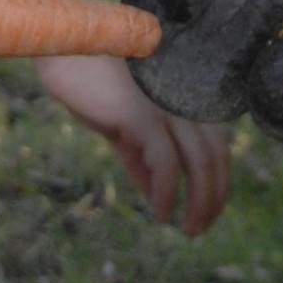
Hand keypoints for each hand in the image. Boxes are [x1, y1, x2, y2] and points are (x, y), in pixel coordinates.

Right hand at [36, 52, 231, 234]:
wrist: (64, 54)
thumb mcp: (123, 128)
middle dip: (213, 198)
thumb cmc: (93, 84)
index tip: (207, 214)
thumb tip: (157, 194)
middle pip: (215, 156)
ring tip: (187, 228)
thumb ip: (141, 157)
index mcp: (181, 100)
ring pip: (200, 161)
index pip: (217, 147)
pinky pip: (166, 162)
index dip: (218, 184)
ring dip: (199, 202)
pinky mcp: (140, 114)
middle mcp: (180, 102)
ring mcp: (164, 106)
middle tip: (198, 229)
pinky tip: (162, 212)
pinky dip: (168, 192)